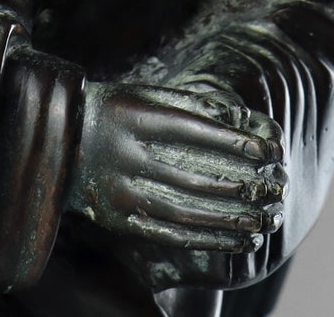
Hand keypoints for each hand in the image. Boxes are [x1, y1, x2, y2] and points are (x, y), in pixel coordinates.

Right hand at [66, 81, 285, 251]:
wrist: (60, 142)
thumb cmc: (114, 112)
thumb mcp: (145, 95)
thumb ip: (190, 103)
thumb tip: (240, 117)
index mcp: (136, 118)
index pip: (198, 133)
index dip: (238, 144)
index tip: (269, 152)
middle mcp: (127, 155)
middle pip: (196, 177)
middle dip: (242, 186)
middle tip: (273, 189)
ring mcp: (121, 190)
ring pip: (187, 212)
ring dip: (230, 219)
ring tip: (262, 220)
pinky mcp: (119, 218)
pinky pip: (171, 234)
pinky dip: (208, 239)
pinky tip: (236, 238)